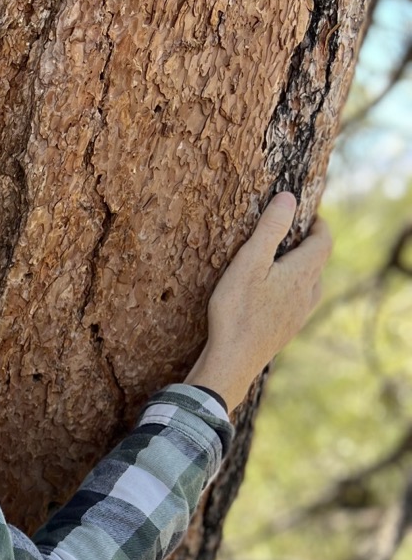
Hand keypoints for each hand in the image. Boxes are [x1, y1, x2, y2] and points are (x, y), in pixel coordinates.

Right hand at [184, 191, 332, 412]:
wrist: (234, 361)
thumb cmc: (238, 311)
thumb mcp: (249, 262)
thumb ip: (270, 229)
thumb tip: (289, 199)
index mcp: (302, 274)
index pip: (324, 242)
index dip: (320, 225)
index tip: (310, 215)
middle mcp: (307, 294)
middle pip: (318, 263)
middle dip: (310, 246)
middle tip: (294, 235)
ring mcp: (298, 316)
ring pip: (311, 286)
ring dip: (304, 270)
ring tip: (286, 263)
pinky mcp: (286, 331)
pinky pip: (298, 304)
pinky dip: (293, 291)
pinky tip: (274, 297)